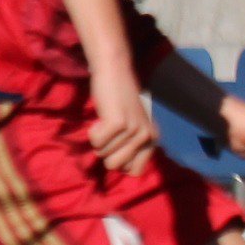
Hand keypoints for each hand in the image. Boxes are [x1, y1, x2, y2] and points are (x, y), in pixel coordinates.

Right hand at [86, 55, 158, 175]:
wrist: (114, 73)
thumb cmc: (118, 103)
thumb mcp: (132, 128)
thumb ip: (130, 148)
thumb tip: (118, 170)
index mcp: (152, 141)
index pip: (134, 172)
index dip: (119, 162)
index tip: (117, 144)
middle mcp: (147, 137)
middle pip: (116, 167)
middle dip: (106, 152)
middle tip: (110, 132)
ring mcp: (134, 130)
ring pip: (103, 154)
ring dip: (99, 139)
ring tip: (106, 122)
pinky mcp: (119, 123)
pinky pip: (96, 143)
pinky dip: (92, 133)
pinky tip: (101, 118)